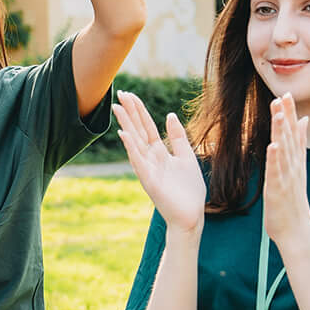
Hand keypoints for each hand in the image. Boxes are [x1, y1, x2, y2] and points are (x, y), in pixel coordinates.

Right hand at [113, 91, 205, 228]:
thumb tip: (170, 115)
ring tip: (118, 108)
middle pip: (138, 130)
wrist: (191, 215)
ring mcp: (148, 169)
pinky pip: (138, 161)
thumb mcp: (187, 157)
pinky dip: (131, 147)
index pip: (146, 127)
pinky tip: (125, 134)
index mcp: (160, 152)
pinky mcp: (149, 181)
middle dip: (130, 112)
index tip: (130, 95)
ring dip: (126, 125)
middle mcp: (150, 158)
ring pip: (135, 142)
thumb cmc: (189, 190)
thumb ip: (178, 137)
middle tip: (119, 94)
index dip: (139, 110)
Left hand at [263, 94, 309, 244]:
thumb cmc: (293, 199)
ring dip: (282, 132)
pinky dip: (275, 158)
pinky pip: (276, 172)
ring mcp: (287, 178)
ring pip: (284, 151)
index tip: (287, 94)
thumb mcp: (297, 168)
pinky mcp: (278, 190)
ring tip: (279, 113)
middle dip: (287, 117)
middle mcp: (293, 167)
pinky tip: (273, 145)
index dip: (291, 114)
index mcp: (296, 162)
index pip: (294, 133)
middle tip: (284, 95)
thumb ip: (300, 144)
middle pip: (290, 138)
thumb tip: (304, 120)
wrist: (296, 230)